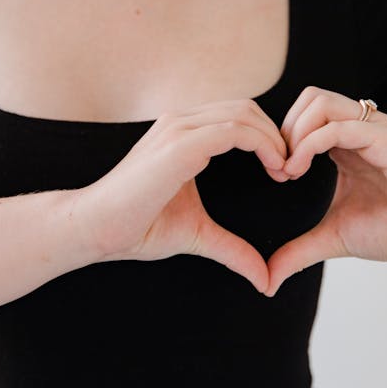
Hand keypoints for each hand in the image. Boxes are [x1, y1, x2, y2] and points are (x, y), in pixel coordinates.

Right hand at [74, 99, 288, 293]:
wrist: (96, 228)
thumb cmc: (136, 226)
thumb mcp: (197, 234)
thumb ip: (231, 248)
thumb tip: (264, 279)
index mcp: (181, 134)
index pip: (236, 116)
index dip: (266, 138)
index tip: (282, 171)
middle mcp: (179, 122)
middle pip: (245, 108)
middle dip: (275, 134)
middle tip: (290, 170)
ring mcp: (178, 129)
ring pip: (244, 113)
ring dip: (274, 139)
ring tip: (285, 171)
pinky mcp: (179, 145)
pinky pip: (234, 130)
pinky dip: (263, 144)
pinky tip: (275, 169)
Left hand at [266, 86, 386, 295]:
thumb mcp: (334, 237)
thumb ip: (299, 251)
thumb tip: (268, 279)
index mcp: (347, 141)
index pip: (304, 114)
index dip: (281, 138)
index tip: (277, 174)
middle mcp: (361, 128)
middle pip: (309, 98)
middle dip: (284, 130)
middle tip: (280, 169)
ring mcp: (376, 130)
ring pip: (320, 103)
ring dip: (294, 134)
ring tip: (290, 170)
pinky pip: (340, 126)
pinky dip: (310, 144)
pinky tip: (300, 170)